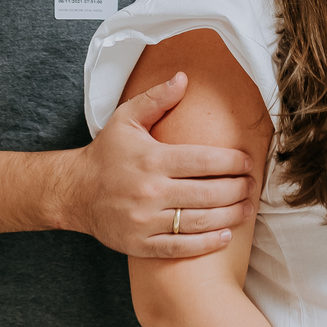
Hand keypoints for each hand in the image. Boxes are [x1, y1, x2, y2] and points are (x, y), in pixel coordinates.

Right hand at [63, 73, 254, 255]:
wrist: (74, 192)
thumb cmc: (106, 153)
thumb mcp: (126, 119)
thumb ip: (156, 98)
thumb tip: (184, 78)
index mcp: (152, 159)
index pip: (203, 160)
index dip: (232, 162)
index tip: (247, 162)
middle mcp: (149, 191)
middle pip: (208, 193)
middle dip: (237, 190)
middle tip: (252, 186)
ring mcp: (144, 220)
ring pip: (198, 222)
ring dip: (230, 216)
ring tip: (247, 208)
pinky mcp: (140, 243)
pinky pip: (180, 248)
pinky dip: (206, 244)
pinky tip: (226, 235)